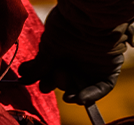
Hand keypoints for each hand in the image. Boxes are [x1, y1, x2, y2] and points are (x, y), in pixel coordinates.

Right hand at [19, 7, 133, 107]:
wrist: (90, 17)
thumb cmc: (66, 27)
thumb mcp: (48, 47)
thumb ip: (39, 65)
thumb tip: (24, 77)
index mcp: (62, 52)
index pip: (53, 72)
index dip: (46, 81)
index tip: (40, 85)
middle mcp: (78, 59)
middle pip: (68, 81)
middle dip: (60, 85)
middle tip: (52, 84)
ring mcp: (94, 64)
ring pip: (84, 86)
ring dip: (75, 93)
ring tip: (69, 97)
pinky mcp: (109, 67)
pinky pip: (103, 86)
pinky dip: (92, 94)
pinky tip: (80, 98)